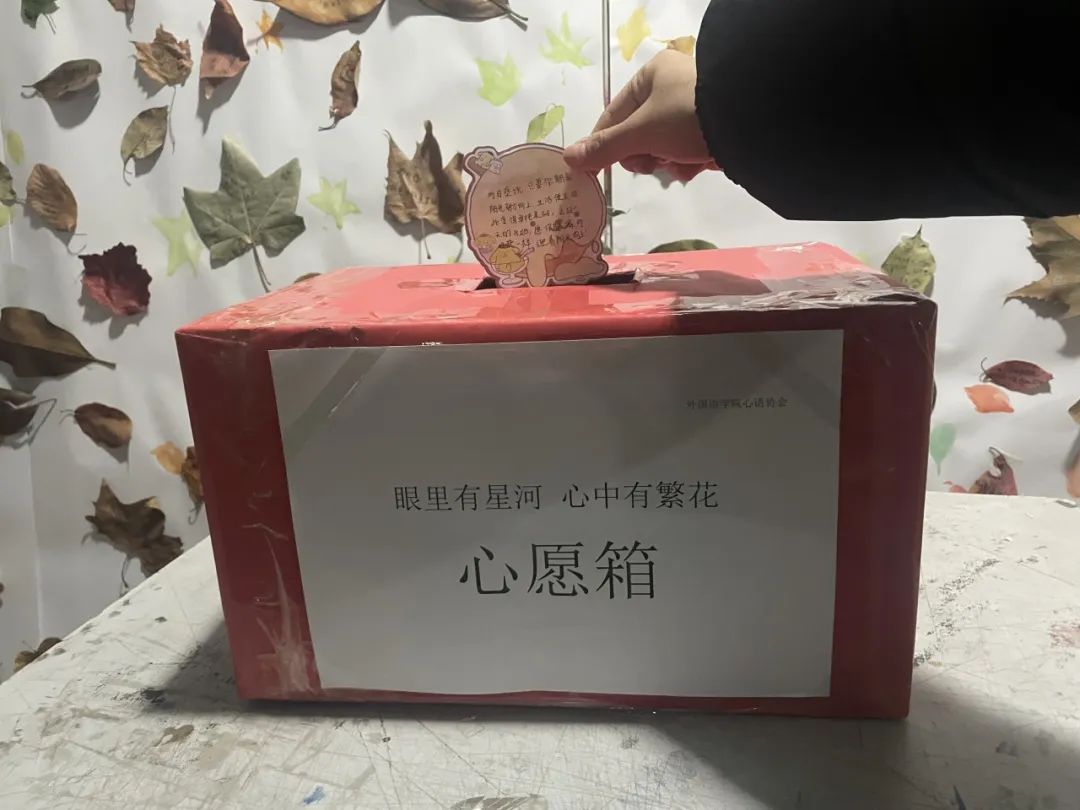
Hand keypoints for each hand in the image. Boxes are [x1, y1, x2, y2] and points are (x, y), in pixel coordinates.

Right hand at [564, 50, 718, 181]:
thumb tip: (568, 159)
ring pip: (661, 146)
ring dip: (666, 161)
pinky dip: (687, 162)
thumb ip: (605, 147)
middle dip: (644, 154)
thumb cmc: (687, 117)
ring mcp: (692, 108)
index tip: (594, 170)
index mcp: (651, 75)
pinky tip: (697, 164)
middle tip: (651, 162)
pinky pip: (685, 151)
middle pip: (638, 133)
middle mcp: (671, 87)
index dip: (603, 143)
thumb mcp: (641, 132)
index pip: (614, 113)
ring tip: (680, 161)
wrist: (749, 124)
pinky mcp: (710, 130)